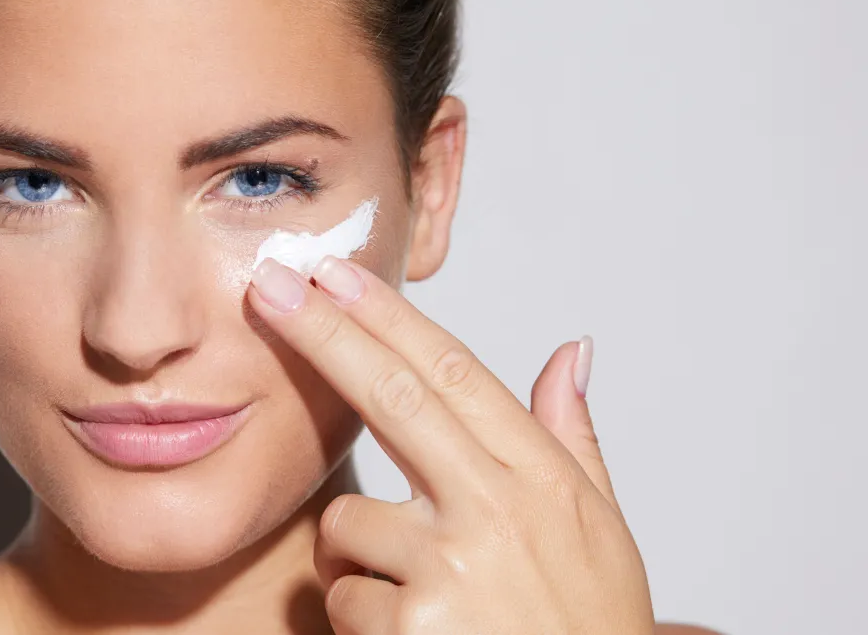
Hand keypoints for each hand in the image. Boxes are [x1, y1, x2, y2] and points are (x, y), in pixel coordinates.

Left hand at [247, 256, 654, 634]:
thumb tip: (570, 352)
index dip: (388, 318)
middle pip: (394, 396)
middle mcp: (498, 512)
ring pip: (347, 521)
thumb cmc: (587, 628)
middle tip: (271, 284)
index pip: (454, 373)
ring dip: (354, 553)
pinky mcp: (412, 627)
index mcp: (542, 480)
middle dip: (325, 333)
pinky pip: (343, 595)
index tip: (336, 275)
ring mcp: (452, 569)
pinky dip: (360, 613)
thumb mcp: (604, 530)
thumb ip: (576, 439)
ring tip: (414, 595)